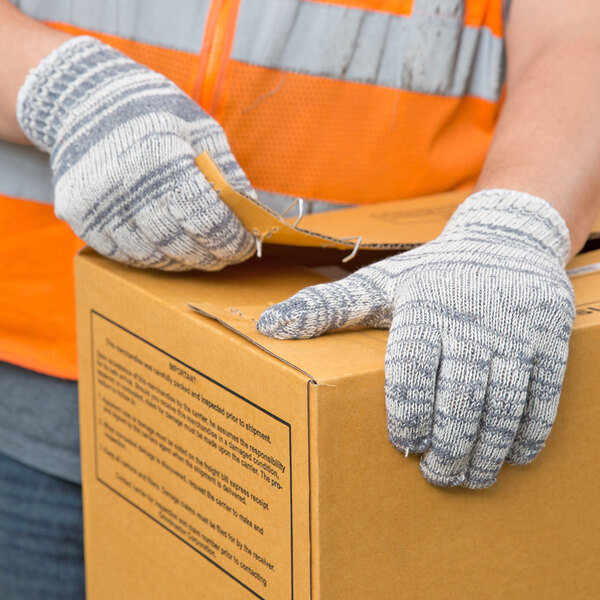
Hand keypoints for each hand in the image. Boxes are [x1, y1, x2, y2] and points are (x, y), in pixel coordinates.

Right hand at [17, 36, 254, 270]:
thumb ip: (226, 172)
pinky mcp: (80, 218)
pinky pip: (124, 255)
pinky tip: (168, 248)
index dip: (232, 239)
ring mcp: (97, 205)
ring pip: (153, 256)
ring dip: (183, 261)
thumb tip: (250, 214)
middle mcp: (126, 185)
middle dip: (212, 256)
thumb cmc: (153, 111)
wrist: (84, 100)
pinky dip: (152, 257)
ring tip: (200, 253)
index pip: (206, 217)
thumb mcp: (199, 128)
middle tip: (228, 255)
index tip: (246, 246)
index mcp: (161, 156)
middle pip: (180, 243)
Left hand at [258, 190, 574, 487]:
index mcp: (420, 307)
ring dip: (486, 448)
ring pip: (501, 403)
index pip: (410, 373)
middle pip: (458, 398)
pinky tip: (513, 455)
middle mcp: (468, 318)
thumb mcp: (377, 284)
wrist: (504, 241)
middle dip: (447, 446)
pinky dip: (529, 430)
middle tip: (436, 475)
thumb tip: (268, 326)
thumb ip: (325, 306)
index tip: (405, 445)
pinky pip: (543, 393)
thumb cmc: (431, 273)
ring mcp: (514, 328)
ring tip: (469, 476)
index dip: (408, 416)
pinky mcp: (549, 336)